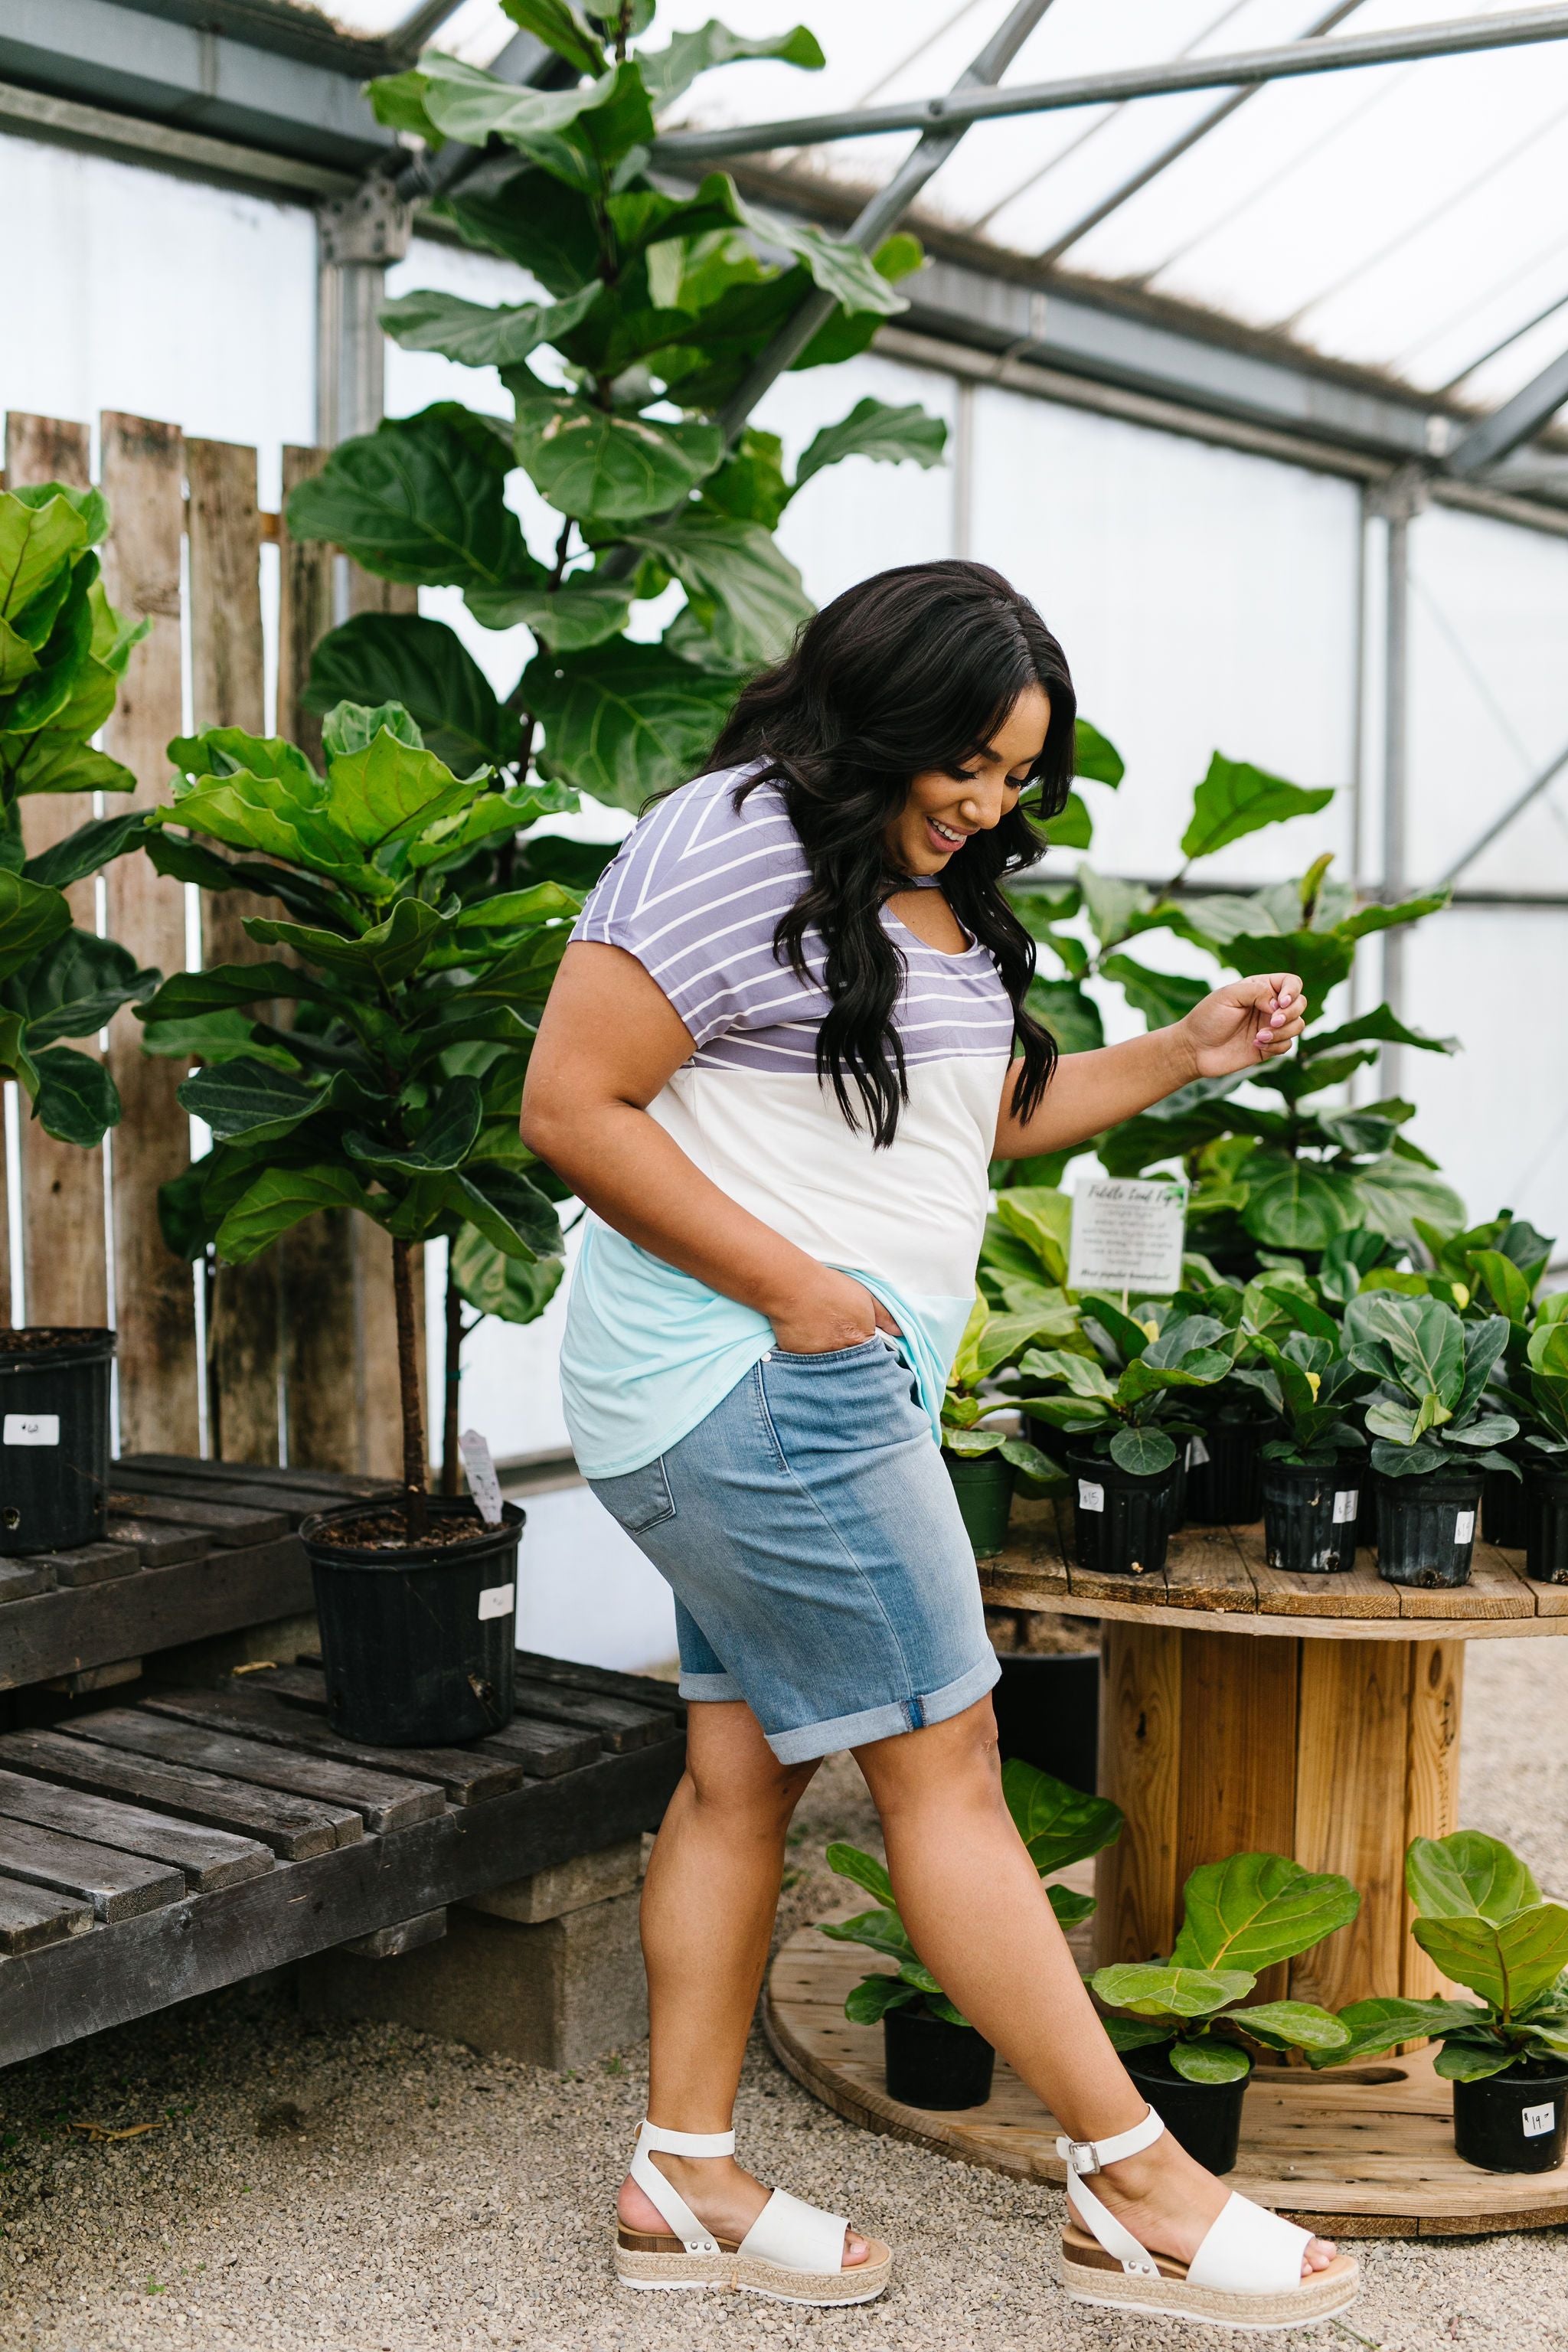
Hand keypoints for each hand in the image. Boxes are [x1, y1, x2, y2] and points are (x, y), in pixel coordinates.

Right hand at [768, 1265, 901, 1353]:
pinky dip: (810, 1358)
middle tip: (842, 1343)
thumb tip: (900, 1331)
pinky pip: (808, 1365)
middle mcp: (841, 1356)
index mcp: (860, 1342)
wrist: (795, 1287)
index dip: (870, 1353)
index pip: (873, 1359)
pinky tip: (808, 1343)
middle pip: (852, 1366)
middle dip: (851, 1360)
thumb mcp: (865, 1297)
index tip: (864, 1346)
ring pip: (830, 1368)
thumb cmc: (831, 1289)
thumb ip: (885, 1316)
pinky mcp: (799, 1360)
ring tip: (824, 1342)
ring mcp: (819, 1360)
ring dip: (831, 1360)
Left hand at [1178, 973, 1306, 1077]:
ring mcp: (1270, 1027)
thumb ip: (1256, 991)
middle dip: (1291, 1012)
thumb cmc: (1207, 1018)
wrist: (1194, 1049)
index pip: (1291, 983)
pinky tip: (1257, 1045)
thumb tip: (1278, 1003)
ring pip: (1298, 1025)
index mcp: (1260, 988)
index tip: (1280, 1002)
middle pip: (1300, 1003)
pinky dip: (1277, 1045)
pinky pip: (1288, 1044)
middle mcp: (1268, 1006)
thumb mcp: (1228, 996)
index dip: (1292, 991)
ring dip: (1283, 1031)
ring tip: (1260, 1036)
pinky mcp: (1269, 1047)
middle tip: (1273, 1020)